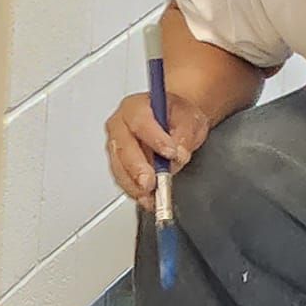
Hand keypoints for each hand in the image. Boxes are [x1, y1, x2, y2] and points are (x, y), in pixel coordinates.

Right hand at [104, 91, 209, 208]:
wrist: (174, 123)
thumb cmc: (177, 117)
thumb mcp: (190, 118)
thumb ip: (185, 134)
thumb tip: (180, 153)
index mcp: (136, 106)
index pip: (140, 121)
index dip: (155, 138)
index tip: (171, 153)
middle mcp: (120, 124)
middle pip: (122, 146)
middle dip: (136, 168)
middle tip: (150, 183)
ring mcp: (116, 144)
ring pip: (118, 166)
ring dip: (133, 184)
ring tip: (150, 196)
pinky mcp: (118, 163)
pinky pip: (121, 178)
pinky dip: (133, 191)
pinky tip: (146, 198)